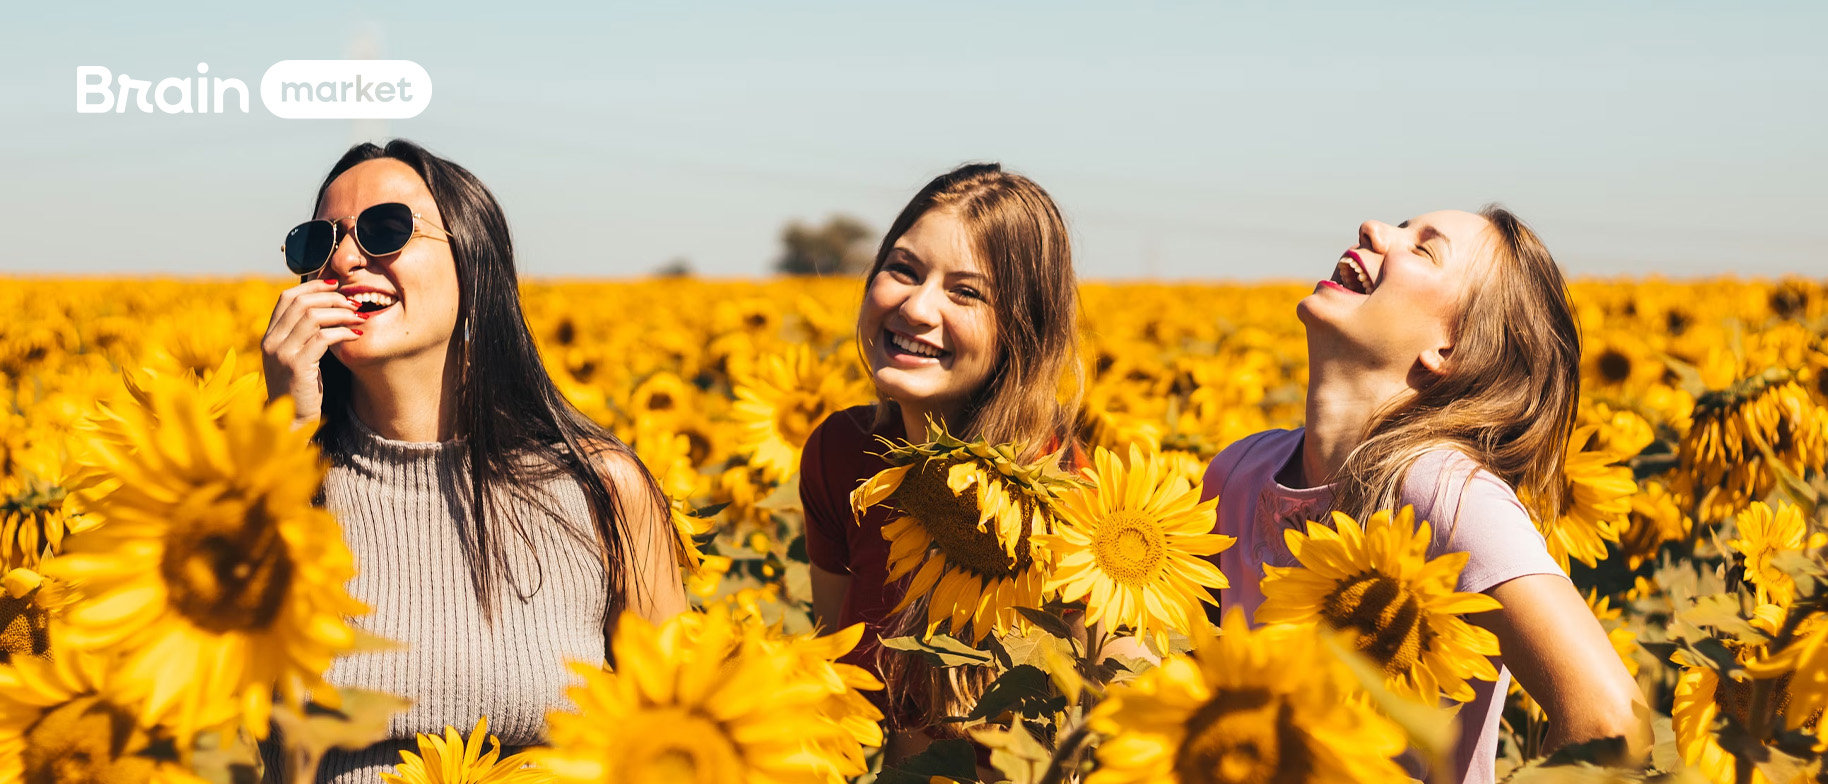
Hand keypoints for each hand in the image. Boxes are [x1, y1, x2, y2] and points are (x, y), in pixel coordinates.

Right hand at [260, 279, 365, 424]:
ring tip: (360, 317)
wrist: (292, 422)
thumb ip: (304, 335)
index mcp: (269, 336)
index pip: (287, 297)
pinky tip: (356, 335)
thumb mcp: (298, 357)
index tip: (337, 286)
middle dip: (332, 298)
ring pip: (313, 316)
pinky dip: (343, 332)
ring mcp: (281, 353)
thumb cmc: (302, 389)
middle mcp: (271, 341)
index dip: (313, 286)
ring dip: (341, 313)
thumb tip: (327, 308)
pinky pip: (323, 338)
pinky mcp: (296, 366)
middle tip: (354, 302)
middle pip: (301, 302)